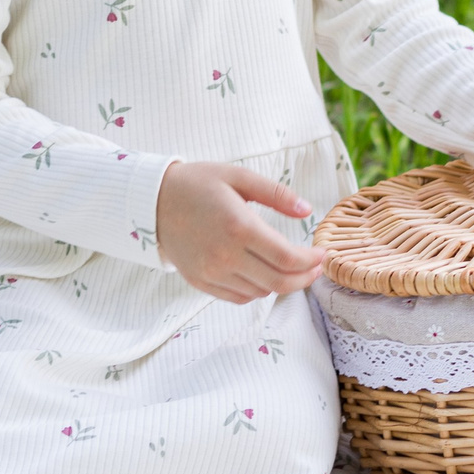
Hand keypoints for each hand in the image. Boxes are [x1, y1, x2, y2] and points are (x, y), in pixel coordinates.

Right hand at [155, 161, 326, 302]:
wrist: (152, 200)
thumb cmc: (198, 183)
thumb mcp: (238, 176)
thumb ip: (276, 194)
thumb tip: (307, 211)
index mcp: (239, 227)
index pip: (287, 258)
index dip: (311, 261)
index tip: (322, 253)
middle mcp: (225, 256)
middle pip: (278, 282)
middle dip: (304, 278)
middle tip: (315, 267)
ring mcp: (212, 273)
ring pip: (261, 292)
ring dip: (282, 284)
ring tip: (292, 268)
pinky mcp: (201, 282)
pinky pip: (239, 297)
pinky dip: (258, 290)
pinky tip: (264, 274)